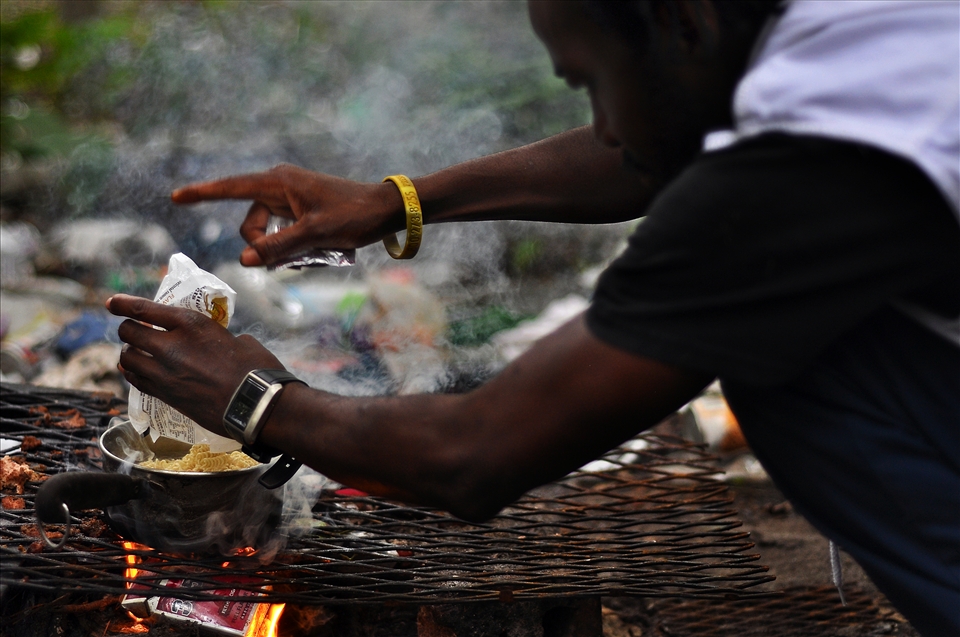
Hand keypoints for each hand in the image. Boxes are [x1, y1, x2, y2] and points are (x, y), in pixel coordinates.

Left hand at [107, 294, 285, 435]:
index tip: (112, 303)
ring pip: (127, 358)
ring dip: (129, 352)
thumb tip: (218, 342)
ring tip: (137, 352)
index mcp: (191, 324)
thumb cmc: (254, 368)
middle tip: (135, 330)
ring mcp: (165, 373)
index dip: (123, 304)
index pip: (144, 309)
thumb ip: (218, 337)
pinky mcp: (165, 394)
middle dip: (128, 329)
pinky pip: (136, 380)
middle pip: (129, 333)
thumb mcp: (237, 339)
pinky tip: (139, 371)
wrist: (254, 403)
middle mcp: (171, 346)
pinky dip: (133, 373)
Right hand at [171, 164, 401, 266]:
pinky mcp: (300, 209)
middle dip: (264, 246)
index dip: (202, 193)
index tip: (176, 197)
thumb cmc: (352, 216)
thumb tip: (246, 260)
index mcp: (279, 183)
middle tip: (295, 256)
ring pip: (267, 233)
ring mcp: (290, 198)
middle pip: (251, 224)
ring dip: (282, 250)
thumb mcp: (315, 236)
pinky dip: (292, 247)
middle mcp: (280, 186)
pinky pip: (283, 233)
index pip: (231, 187)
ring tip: (314, 254)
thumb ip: (278, 248)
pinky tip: (315, 252)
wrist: (385, 210)